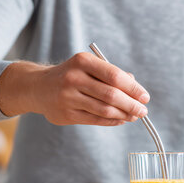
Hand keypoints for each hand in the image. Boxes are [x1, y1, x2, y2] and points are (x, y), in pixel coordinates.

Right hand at [0, 53, 149, 125]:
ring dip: (124, 115)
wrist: (38, 87)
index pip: (114, 76)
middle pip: (111, 95)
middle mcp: (74, 78)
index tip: (145, 96)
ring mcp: (68, 97)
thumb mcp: (88, 67)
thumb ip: (111, 74)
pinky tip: (121, 120)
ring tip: (134, 116)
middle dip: (131, 104)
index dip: (133, 88)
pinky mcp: (66, 114)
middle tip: (143, 110)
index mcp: (82, 61)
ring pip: (104, 109)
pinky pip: (95, 119)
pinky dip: (112, 121)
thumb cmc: (71, 75)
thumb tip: (135, 87)